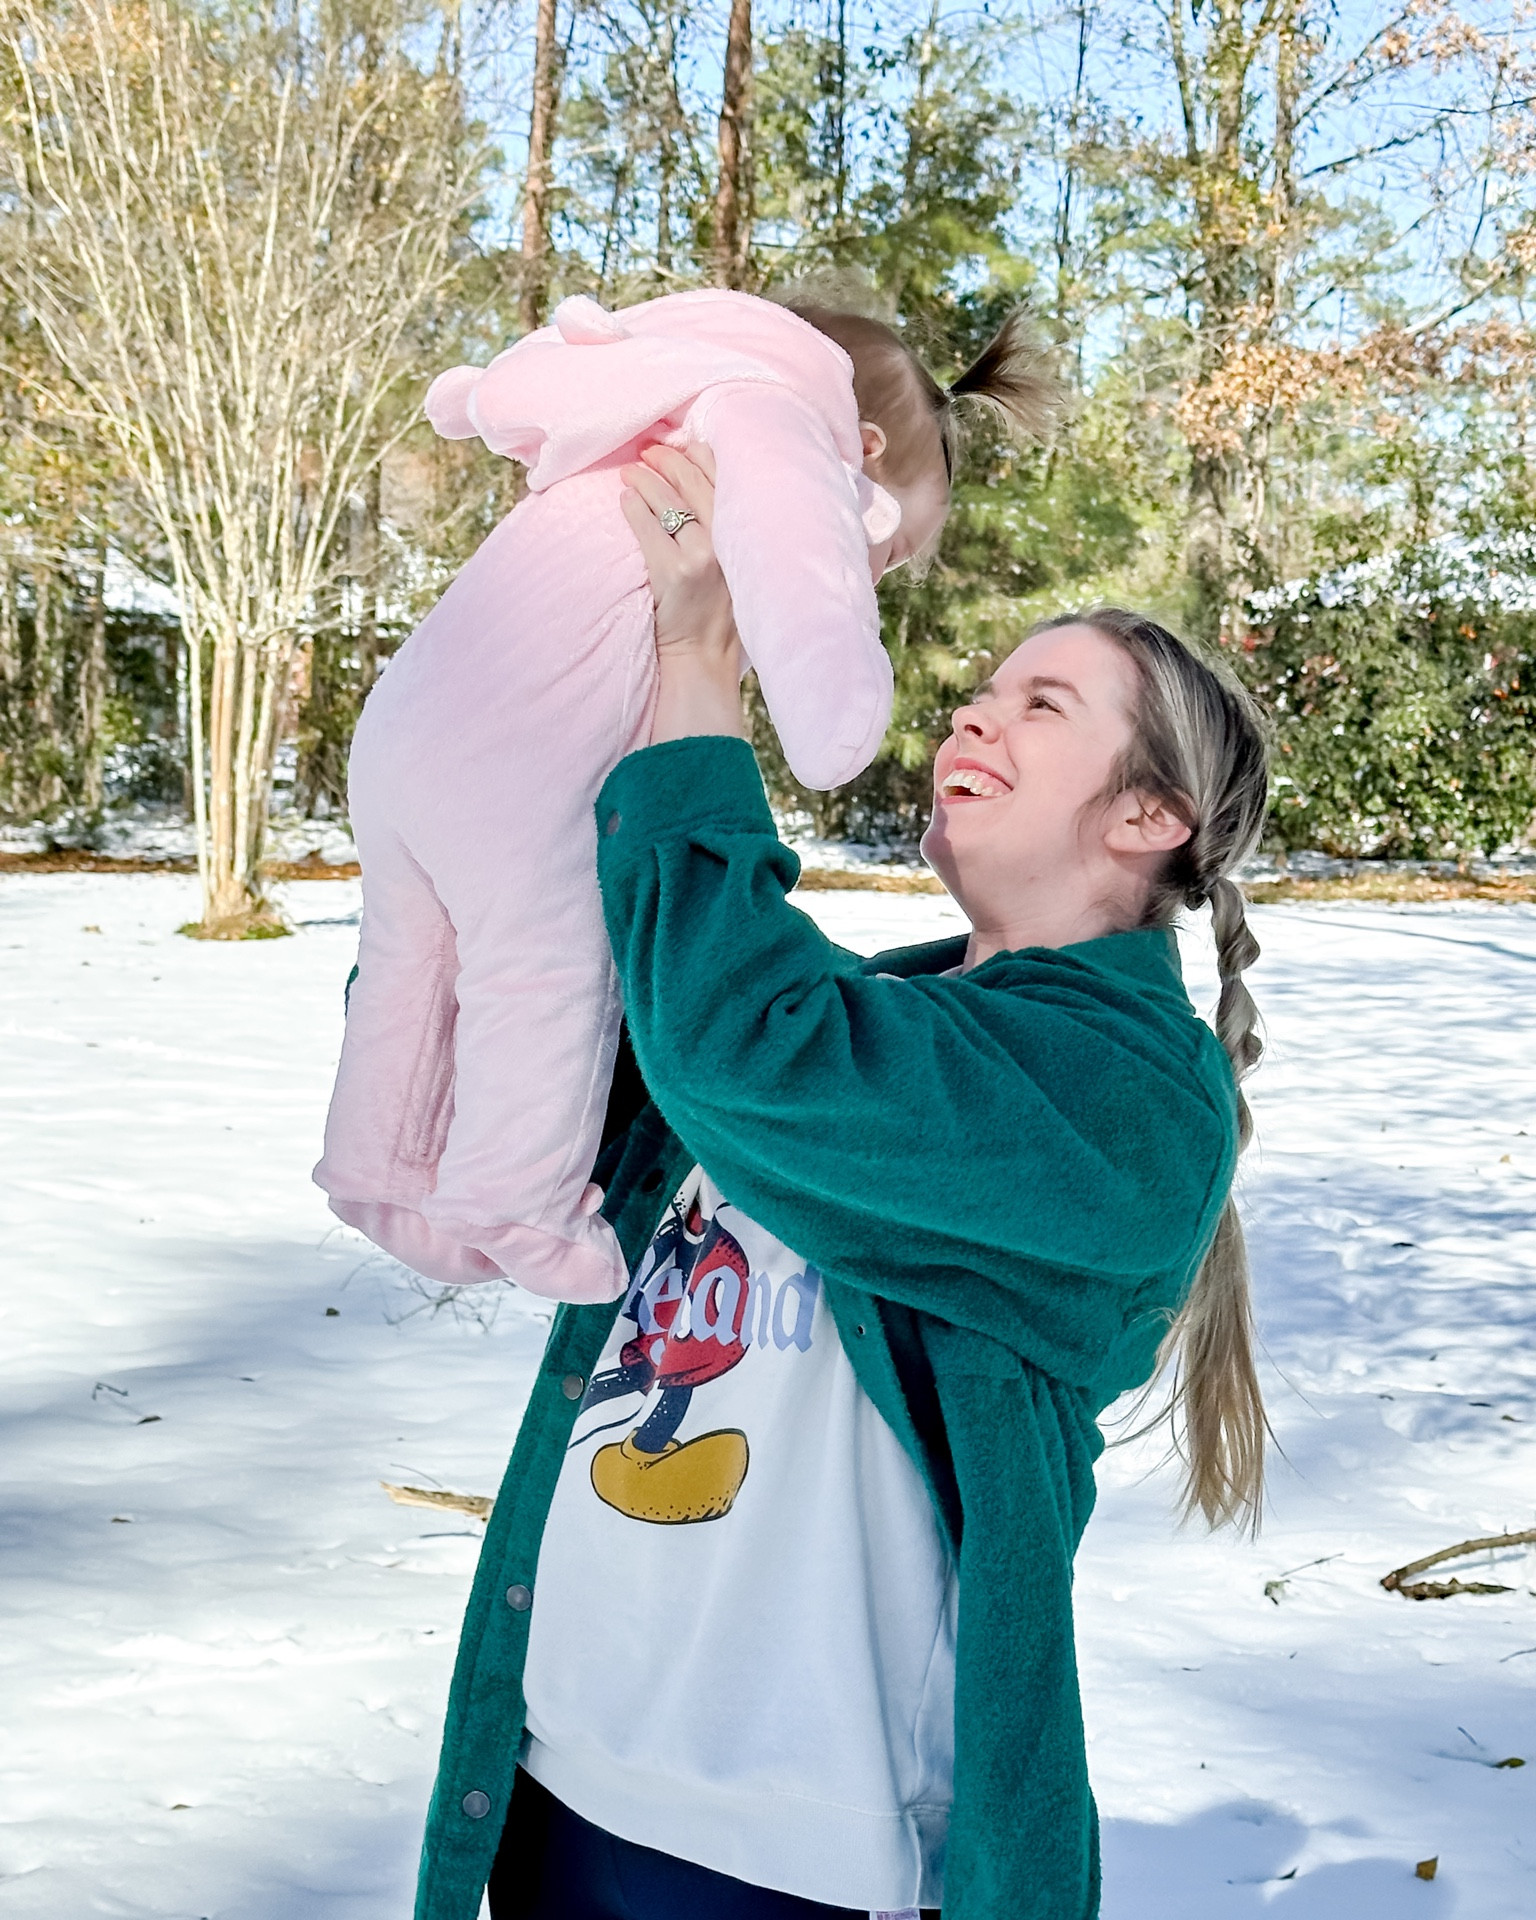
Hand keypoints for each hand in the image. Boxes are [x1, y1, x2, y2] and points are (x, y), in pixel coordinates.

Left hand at [620, 444, 745, 745]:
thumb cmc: (718, 613)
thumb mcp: (737, 567)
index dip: (698, 454)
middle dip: (667, 459)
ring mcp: (700, 556)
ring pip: (668, 501)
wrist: (703, 657)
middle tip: (647, 450)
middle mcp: (728, 542)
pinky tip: (625, 498)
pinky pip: (647, 527)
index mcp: (746, 536)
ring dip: (645, 479)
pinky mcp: (673, 572)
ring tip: (629, 470)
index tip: (680, 444)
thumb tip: (699, 486)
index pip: (724, 477)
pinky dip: (633, 508)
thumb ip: (727, 530)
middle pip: (693, 482)